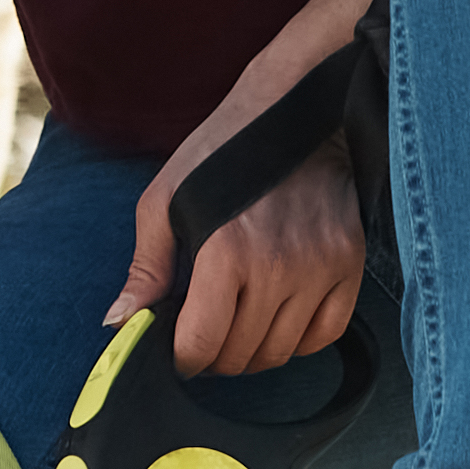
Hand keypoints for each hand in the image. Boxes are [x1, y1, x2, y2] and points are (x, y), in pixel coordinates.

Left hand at [115, 126, 362, 379]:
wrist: (292, 110)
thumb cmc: (219, 153)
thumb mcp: (164, 199)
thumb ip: (146, 267)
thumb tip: (119, 323)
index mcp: (225, 252)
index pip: (202, 344)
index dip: (182, 358)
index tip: (177, 348)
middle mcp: (277, 268)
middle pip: (240, 355)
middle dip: (214, 356)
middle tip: (204, 333)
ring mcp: (319, 270)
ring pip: (281, 352)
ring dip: (253, 352)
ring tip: (237, 325)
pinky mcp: (350, 266)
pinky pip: (324, 335)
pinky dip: (298, 342)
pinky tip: (277, 320)